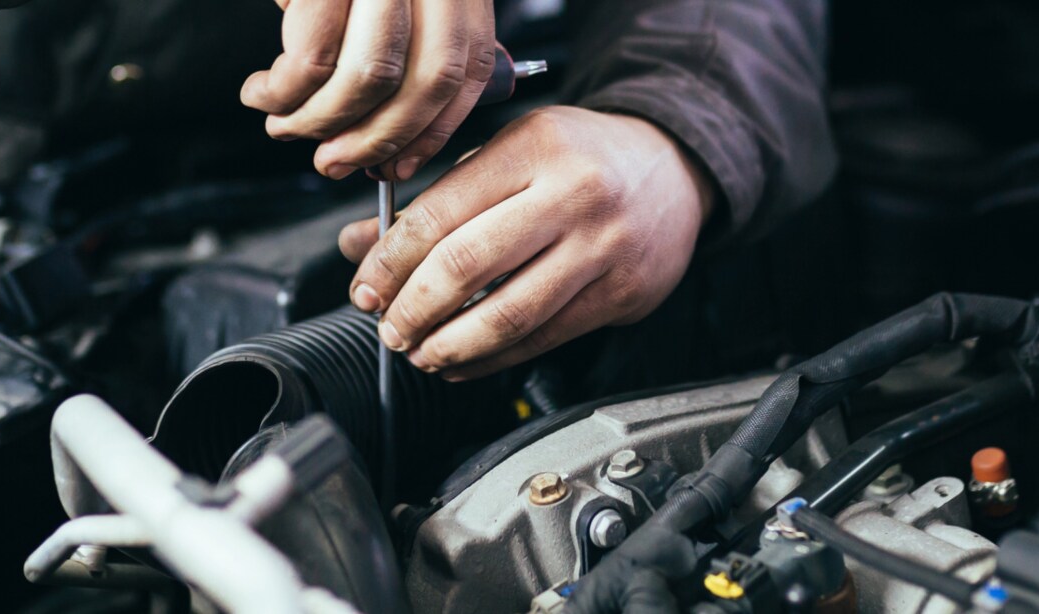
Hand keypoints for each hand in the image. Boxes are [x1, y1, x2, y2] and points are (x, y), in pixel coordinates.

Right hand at [240, 0, 496, 181]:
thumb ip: (405, 44)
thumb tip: (391, 136)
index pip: (467, 70)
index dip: (435, 130)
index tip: (400, 166)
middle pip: (424, 81)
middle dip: (376, 138)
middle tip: (334, 163)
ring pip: (367, 77)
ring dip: (321, 121)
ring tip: (285, 126)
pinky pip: (310, 58)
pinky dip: (283, 92)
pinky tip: (263, 92)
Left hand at [338, 107, 714, 379]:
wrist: (675, 169)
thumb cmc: (583, 158)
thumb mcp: (510, 152)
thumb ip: (440, 197)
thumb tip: (363, 245)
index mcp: (535, 147)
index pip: (441, 212)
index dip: (391, 261)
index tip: (366, 287)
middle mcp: (573, 194)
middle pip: (468, 265)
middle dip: (413, 307)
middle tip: (388, 326)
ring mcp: (602, 247)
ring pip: (508, 314)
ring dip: (450, 344)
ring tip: (419, 352)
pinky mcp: (621, 293)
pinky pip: (544, 339)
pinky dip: (493, 360)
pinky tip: (463, 362)